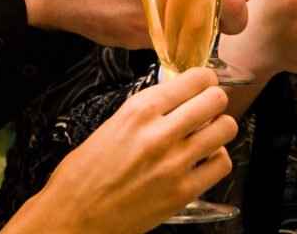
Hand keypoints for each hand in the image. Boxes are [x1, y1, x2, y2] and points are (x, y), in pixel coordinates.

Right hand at [12, 0, 262, 47]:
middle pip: (238, 5)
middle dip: (240, 10)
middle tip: (228, 7)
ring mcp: (165, 7)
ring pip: (216, 29)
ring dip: (218, 27)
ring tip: (201, 16)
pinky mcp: (151, 35)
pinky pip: (185, 40)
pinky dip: (186, 36)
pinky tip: (171, 23)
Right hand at [12, 68, 236, 233]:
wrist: (70, 219)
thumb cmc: (82, 175)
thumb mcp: (112, 126)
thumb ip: (146, 111)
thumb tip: (175, 98)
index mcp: (139, 110)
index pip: (195, 78)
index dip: (204, 79)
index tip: (203, 84)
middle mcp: (160, 133)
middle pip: (216, 99)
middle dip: (215, 100)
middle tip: (208, 108)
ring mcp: (174, 164)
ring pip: (226, 128)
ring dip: (219, 128)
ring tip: (207, 134)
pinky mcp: (182, 193)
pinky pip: (222, 165)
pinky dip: (217, 160)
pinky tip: (203, 161)